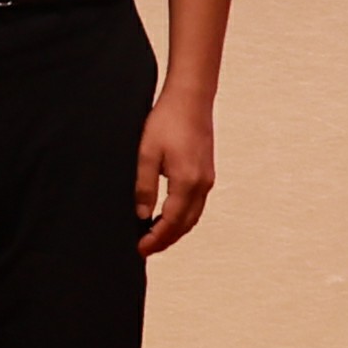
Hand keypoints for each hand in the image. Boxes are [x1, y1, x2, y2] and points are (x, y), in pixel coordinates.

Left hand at [136, 93, 216, 256]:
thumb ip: (144, 187)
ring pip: (193, 217)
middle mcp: (202, 184)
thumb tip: (141, 215)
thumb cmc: (167, 121)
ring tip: (155, 237)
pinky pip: (197, 205)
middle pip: (185, 225)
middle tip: (145, 249)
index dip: (155, 239)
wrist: (191, 98)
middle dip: (166, 240)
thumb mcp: (147, 154)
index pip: (171, 222)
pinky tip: (169, 216)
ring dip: (175, 230)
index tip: (139, 249)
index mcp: (187, 182)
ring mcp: (208, 179)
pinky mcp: (207, 172)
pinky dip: (183, 218)